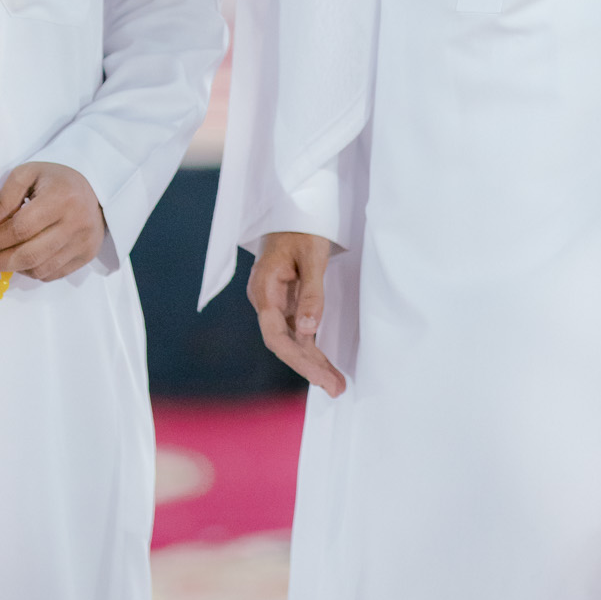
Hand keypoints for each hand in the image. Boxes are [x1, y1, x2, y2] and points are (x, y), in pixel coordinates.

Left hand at [0, 161, 105, 281]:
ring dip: (13, 268)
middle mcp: (76, 224)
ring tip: (1, 256)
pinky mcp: (86, 257)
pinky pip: (51, 275)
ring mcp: (83, 243)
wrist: (96, 189)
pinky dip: (31, 271)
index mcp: (61, 198)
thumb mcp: (27, 175)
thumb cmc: (56, 180)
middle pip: (29, 255)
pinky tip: (23, 258)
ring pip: (39, 270)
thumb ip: (5, 198)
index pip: (20, 229)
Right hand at [247, 232, 345, 397]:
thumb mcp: (311, 257)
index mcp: (263, 289)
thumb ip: (310, 294)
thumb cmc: (302, 229)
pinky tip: (325, 367)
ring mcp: (274, 304)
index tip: (321, 376)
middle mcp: (265, 301)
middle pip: (283, 343)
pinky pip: (297, 332)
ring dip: (313, 363)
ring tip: (337, 385)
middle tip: (337, 388)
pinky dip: (311, 350)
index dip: (298, 359)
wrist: (294, 210)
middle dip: (309, 367)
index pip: (275, 334)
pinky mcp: (286, 304)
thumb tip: (308, 331)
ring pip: (291, 340)